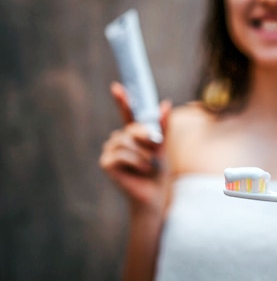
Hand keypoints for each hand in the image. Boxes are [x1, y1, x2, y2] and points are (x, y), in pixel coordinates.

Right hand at [99, 82, 171, 210]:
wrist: (154, 194)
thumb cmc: (158, 171)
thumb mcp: (163, 146)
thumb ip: (163, 125)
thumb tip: (166, 102)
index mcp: (132, 134)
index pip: (127, 114)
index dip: (122, 100)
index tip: (117, 86)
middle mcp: (118, 140)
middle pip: (132, 129)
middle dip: (147, 139)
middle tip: (157, 150)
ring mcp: (110, 150)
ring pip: (127, 142)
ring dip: (144, 154)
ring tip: (149, 165)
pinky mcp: (106, 163)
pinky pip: (122, 154)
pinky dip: (136, 161)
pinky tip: (142, 170)